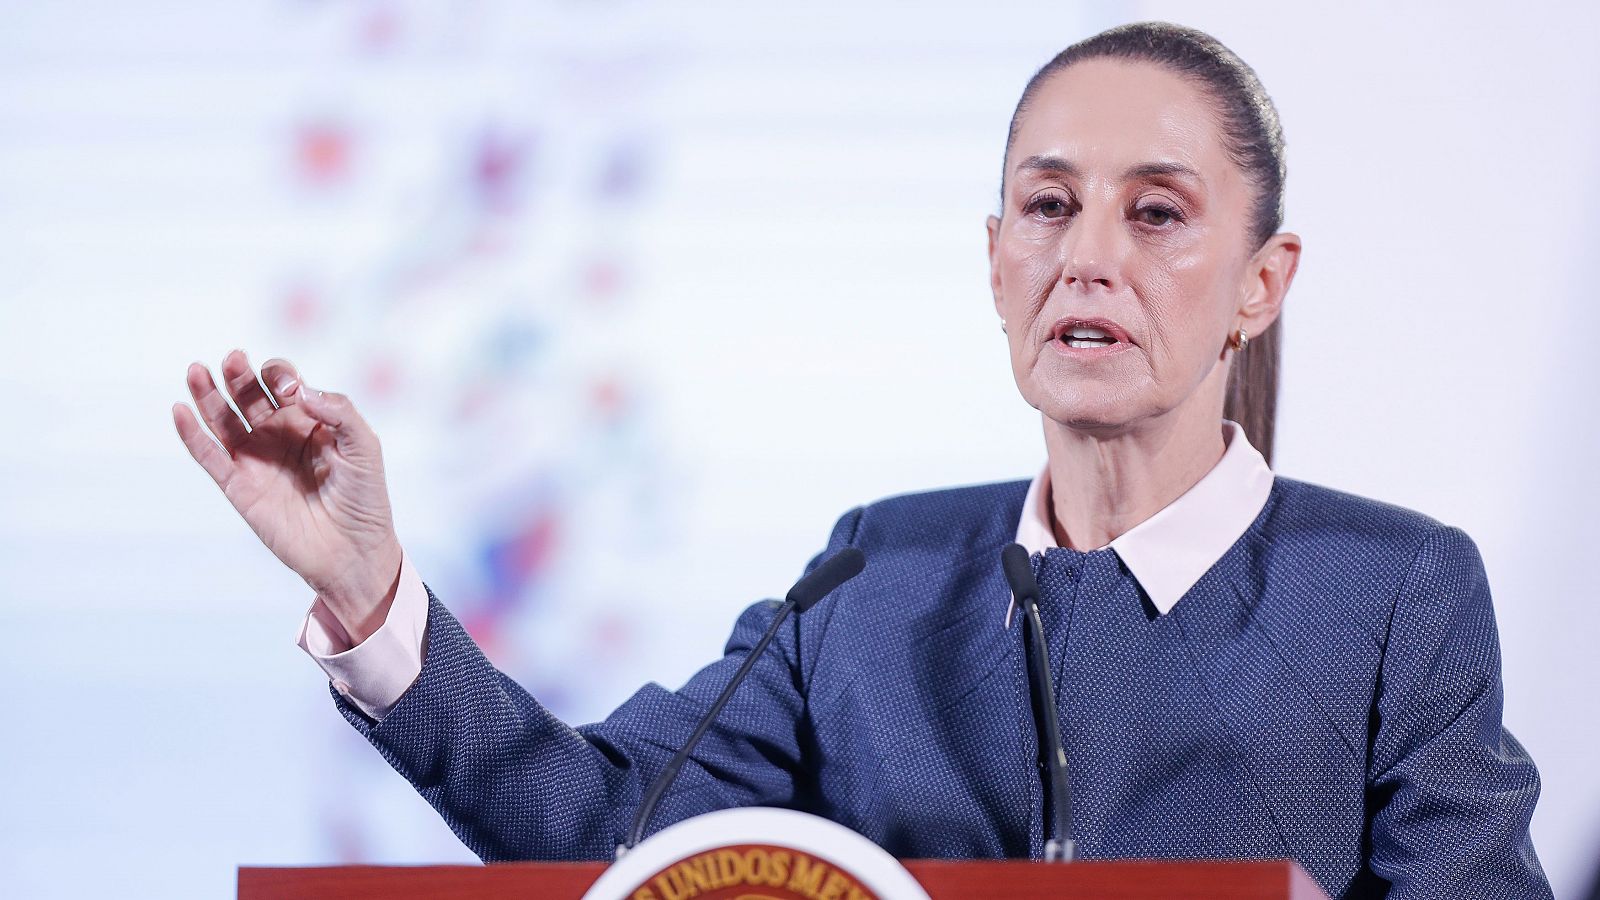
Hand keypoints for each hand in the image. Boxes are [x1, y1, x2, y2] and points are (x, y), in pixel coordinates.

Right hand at [173, 350, 402, 643]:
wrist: (352, 550)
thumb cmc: (364, 498)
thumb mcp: (365, 447)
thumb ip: (339, 411)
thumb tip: (298, 392)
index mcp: (309, 421)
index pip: (283, 385)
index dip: (281, 377)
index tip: (291, 391)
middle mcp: (278, 436)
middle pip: (249, 396)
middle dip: (239, 376)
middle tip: (232, 359)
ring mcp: (256, 460)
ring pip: (224, 421)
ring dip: (207, 395)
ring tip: (196, 370)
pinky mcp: (239, 487)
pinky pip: (209, 457)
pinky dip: (192, 435)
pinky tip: (180, 411)